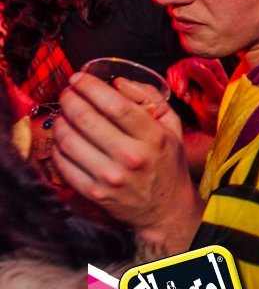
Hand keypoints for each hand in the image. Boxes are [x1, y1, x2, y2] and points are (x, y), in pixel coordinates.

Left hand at [52, 72, 200, 252]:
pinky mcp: (94, 193)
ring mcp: (110, 176)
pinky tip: (63, 139)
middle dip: (70, 99)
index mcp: (153, 137)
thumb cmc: (168, 165)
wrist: (166, 210)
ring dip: (60, 121)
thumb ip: (151, 100)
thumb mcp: (172, 129)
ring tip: (63, 114)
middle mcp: (131, 156)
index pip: (114, 105)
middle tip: (67, 92)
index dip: (90, 87)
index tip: (78, 78)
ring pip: (69, 140)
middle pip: (87, 119)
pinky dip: (57, 147)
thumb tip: (118, 82)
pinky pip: (63, 164)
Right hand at [167, 57, 228, 134]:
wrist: (216, 115)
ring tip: (187, 98)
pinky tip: (185, 96)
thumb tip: (192, 64)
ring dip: (177, 87)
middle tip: (186, 98)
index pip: (188, 63)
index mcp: (212, 64)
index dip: (182, 78)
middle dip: (179, 84)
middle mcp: (203, 64)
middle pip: (179, 67)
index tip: (182, 93)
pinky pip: (172, 77)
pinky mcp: (187, 76)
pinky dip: (175, 88)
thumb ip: (205, 78)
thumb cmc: (219, 106)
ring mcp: (194, 69)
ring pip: (173, 71)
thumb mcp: (215, 93)